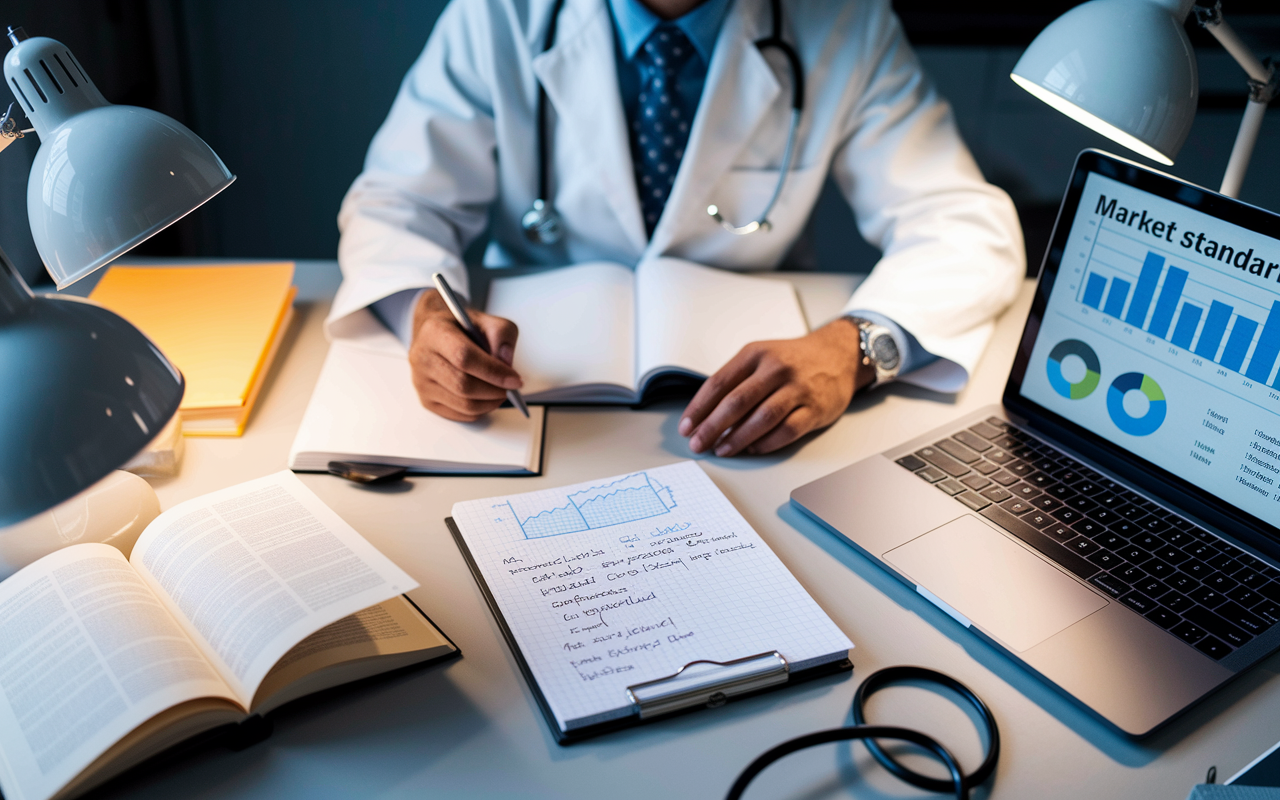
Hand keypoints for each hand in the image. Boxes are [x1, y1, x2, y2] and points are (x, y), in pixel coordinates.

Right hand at [408, 289, 522, 420]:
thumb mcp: (486, 319)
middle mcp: (422, 358)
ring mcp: (421, 382)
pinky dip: (480, 411)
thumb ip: (502, 333)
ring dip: (490, 403)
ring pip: (463, 404)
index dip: (493, 371)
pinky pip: (460, 415)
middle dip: (494, 390)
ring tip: (501, 391)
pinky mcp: (426, 401)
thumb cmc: (461, 328)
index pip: (464, 357)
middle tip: (511, 387)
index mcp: (435, 332)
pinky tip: (486, 398)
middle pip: (463, 385)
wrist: (436, 335)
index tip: (515, 379)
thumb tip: (506, 362)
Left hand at [678, 319, 873, 455]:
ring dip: (737, 438)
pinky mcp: (815, 409)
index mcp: (755, 354)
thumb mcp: (760, 358)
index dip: (699, 408)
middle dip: (712, 427)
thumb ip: (736, 381)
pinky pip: (787, 430)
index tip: (686, 426)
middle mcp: (776, 369)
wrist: (839, 355)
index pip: (719, 383)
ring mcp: (798, 389)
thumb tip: (705, 415)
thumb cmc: (792, 360)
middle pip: (737, 402)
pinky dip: (766, 443)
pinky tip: (752, 449)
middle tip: (698, 444)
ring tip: (721, 449)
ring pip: (762, 418)